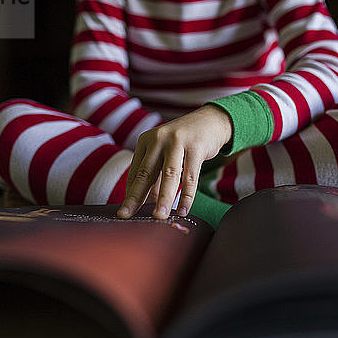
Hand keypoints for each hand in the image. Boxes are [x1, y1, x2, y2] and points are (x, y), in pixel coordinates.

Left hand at [117, 105, 232, 218]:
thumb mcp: (166, 153)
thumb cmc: (185, 141)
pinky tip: (183, 209)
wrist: (212, 120)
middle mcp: (159, 139)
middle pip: (146, 173)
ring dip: (163, 199)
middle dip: (136, 197)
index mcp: (146, 140)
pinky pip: (190, 176)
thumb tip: (148, 201)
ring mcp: (177, 141)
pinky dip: (187, 195)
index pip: (136, 171)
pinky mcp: (196, 147)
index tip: (125, 211)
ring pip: (169, 175)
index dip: (131, 193)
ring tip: (159, 217)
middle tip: (126, 215)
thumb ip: (156, 174)